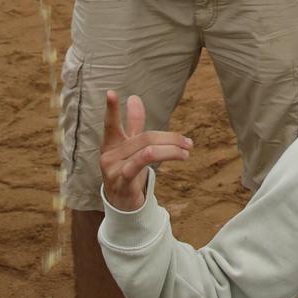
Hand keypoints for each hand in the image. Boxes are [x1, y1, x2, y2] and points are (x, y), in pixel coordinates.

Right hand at [100, 91, 191, 211]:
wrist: (122, 206)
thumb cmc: (128, 171)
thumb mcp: (131, 148)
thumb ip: (133, 124)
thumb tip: (134, 98)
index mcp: (110, 144)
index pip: (110, 124)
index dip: (111, 109)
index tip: (111, 92)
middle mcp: (109, 155)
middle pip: (144, 137)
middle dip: (170, 138)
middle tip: (189, 142)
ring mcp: (113, 170)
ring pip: (147, 149)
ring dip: (172, 149)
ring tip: (187, 151)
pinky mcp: (122, 183)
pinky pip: (142, 164)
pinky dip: (163, 156)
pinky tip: (179, 157)